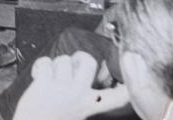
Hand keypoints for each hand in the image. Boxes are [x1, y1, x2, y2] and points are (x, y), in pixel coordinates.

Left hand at [12, 52, 130, 119]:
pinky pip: (45, 62)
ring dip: (55, 65)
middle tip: (73, 65)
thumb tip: (95, 81)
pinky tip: (39, 77)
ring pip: (63, 59)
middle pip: (89, 61)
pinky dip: (40, 66)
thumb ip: (88, 100)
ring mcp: (63, 89)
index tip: (133, 69)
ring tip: (51, 78)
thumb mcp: (77, 113)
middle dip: (79, 57)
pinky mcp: (44, 84)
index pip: (118, 96)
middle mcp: (80, 96)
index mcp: (90, 106)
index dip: (127, 83)